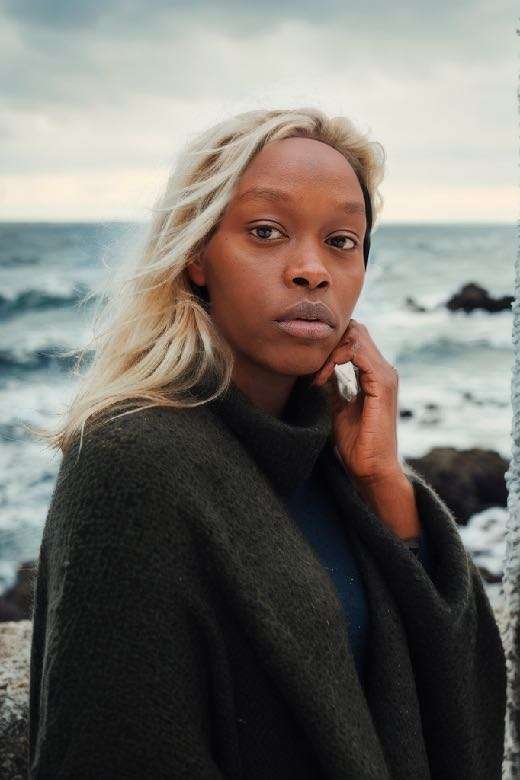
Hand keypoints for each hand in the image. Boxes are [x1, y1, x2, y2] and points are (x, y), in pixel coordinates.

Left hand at [312, 318, 403, 484]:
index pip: (354, 339)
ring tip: (317, 374)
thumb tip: (318, 369)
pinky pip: (358, 352)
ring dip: (330, 350)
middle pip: (356, 331)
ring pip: (356, 336)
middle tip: (311, 365)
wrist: (371, 468)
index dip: (329, 344)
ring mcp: (385, 375)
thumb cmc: (357, 443)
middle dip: (329, 342)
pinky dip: (336, 358)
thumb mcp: (338, 407)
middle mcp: (383, 370)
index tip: (310, 368)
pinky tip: (323, 376)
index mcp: (375, 375)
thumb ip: (334, 385)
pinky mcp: (382, 384)